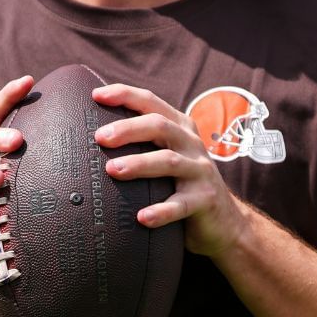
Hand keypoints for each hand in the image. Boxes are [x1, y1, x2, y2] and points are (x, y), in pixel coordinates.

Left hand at [91, 83, 248, 257]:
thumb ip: (143, 145)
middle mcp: (191, 145)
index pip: (152, 103)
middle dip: (128, 128)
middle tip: (100, 137)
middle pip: (160, 126)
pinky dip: (161, 211)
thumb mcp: (168, 157)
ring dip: (139, 164)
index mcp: (180, 129)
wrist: (225, 222)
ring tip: (111, 170)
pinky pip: (181, 205)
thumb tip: (90, 138)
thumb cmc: (182, 186)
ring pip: (168, 162)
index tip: (95, 95)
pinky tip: (142, 217)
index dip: (125, 95)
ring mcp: (200, 172)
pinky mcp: (205, 200)